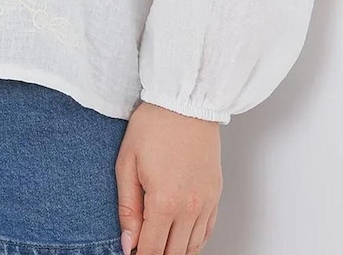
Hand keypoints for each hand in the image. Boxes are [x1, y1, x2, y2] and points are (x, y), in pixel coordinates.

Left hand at [116, 102, 222, 254]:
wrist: (185, 102)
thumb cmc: (153, 126)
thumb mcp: (127, 163)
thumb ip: (127, 208)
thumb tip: (128, 243)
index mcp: (165, 201)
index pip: (152, 250)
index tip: (130, 252)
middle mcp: (190, 208)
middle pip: (173, 253)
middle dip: (155, 254)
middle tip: (141, 245)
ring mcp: (206, 203)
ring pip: (192, 247)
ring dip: (174, 250)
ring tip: (158, 241)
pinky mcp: (215, 196)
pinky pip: (207, 232)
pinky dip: (193, 241)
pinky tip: (179, 237)